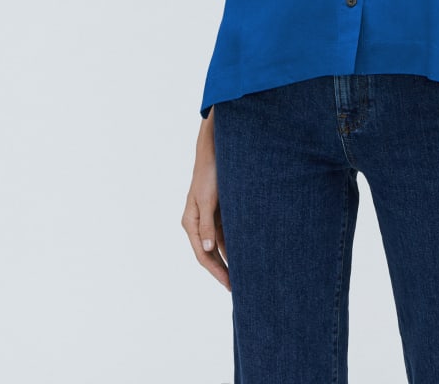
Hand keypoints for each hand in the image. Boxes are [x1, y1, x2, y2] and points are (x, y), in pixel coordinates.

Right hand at [181, 113, 230, 289]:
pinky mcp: (220, 210)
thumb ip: (206, 225)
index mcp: (191, 222)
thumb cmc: (209, 173)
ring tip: (246, 274)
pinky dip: (236, 243)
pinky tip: (247, 253)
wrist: (215, 150)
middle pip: (211, 253)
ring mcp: (210, 217)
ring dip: (231, 258)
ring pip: (221, 244)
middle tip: (239, 288)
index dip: (216, 272)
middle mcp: (199, 223)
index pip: (203, 255)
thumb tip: (207, 249)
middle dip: (224, 270)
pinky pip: (228, 232)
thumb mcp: (207, 199)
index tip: (230, 286)